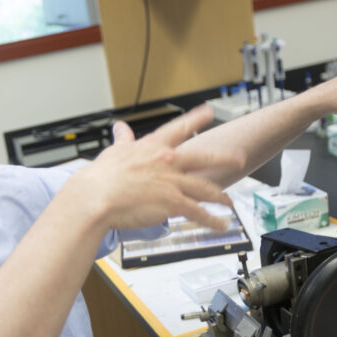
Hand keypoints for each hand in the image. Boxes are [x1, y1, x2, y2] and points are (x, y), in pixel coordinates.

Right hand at [68, 105, 233, 231]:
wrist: (97, 197)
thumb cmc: (101, 177)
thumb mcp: (114, 152)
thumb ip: (123, 140)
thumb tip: (120, 128)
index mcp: (154, 147)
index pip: (179, 128)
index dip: (196, 119)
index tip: (209, 112)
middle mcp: (168, 161)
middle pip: (204, 158)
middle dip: (225, 158)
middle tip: (240, 158)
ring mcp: (172, 182)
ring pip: (206, 188)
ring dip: (220, 197)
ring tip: (229, 203)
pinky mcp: (172, 203)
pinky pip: (198, 212)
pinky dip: (211, 220)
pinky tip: (220, 224)